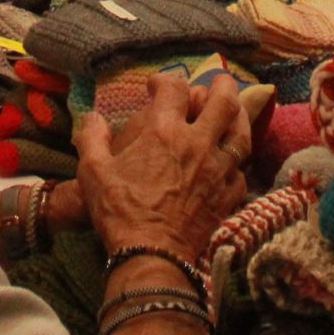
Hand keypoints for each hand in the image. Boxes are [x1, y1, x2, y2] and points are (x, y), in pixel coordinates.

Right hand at [76, 71, 249, 259]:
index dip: (165, 81)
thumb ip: (91, 138)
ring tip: (235, 113)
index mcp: (163, 131)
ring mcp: (218, 169)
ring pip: (242, 133)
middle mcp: (197, 143)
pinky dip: (237, 163)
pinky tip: (230, 163)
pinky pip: (241, 171)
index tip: (156, 86)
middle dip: (222, 85)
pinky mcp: (229, 195)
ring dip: (239, 118)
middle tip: (219, 81)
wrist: (152, 253)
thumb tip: (92, 116)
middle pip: (224, 102)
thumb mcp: (93, 171)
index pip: (174, 88)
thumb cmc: (120, 210)